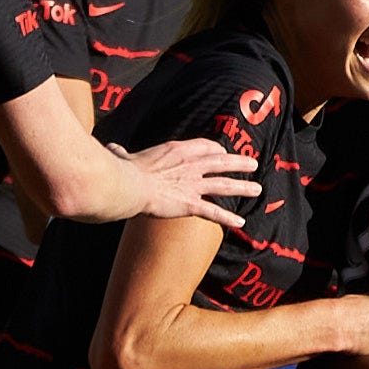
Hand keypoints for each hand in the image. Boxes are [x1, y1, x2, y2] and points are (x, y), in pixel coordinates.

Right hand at [129, 135, 260, 229]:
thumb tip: (111, 148)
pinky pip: (214, 211)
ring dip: (242, 187)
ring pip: (224, 185)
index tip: (223, 152)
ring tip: (258, 189)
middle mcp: (189, 165)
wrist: (127, 185)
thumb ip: (121, 153)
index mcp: (176, 150)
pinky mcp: (190, 204)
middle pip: (220, 162)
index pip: (204, 146)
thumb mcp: (123, 157)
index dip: (216, 149)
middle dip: (238, 163)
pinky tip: (240, 222)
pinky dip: (228, 217)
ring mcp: (192, 185)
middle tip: (253, 163)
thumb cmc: (121, 171)